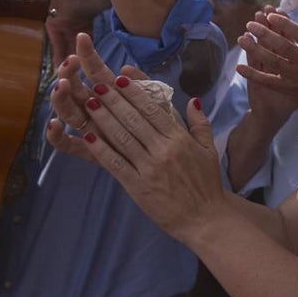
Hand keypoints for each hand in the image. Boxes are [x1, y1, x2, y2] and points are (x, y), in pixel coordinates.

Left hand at [47, 33, 229, 240]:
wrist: (206, 218)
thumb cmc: (207, 184)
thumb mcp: (209, 150)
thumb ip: (200, 123)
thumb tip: (191, 100)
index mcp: (180, 139)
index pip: (154, 110)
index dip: (136, 92)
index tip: (122, 78)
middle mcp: (164, 150)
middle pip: (134, 119)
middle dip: (114, 99)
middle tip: (97, 83)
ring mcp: (149, 168)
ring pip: (122, 137)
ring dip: (103, 118)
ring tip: (89, 102)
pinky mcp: (138, 186)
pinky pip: (116, 163)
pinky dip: (101, 149)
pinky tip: (88, 135)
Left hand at [237, 6, 297, 136]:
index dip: (285, 24)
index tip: (271, 15)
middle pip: (283, 46)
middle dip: (265, 34)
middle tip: (250, 24)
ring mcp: (295, 76)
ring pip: (273, 61)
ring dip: (256, 50)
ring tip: (242, 39)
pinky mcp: (287, 88)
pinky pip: (268, 81)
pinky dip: (253, 75)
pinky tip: (239, 67)